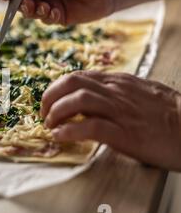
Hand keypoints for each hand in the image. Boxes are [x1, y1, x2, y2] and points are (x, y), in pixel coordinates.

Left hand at [40, 71, 180, 170]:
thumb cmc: (169, 114)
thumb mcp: (140, 93)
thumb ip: (115, 92)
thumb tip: (90, 97)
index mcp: (119, 82)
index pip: (79, 76)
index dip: (57, 88)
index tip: (49, 102)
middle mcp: (117, 91)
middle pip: (72, 82)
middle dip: (50, 96)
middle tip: (44, 114)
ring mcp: (121, 111)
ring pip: (78, 100)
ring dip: (56, 113)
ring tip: (50, 126)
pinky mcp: (126, 132)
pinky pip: (91, 126)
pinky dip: (70, 130)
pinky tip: (61, 136)